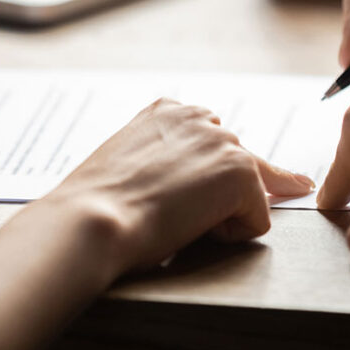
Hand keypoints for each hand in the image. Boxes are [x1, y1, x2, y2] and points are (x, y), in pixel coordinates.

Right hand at [42, 98, 313, 274]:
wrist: (91, 222)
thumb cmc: (97, 207)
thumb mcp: (125, 164)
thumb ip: (162, 159)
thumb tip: (188, 183)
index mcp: (168, 112)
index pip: (211, 142)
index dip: (204, 177)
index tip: (195, 191)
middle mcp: (201, 117)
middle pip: (239, 165)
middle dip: (220, 195)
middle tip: (176, 212)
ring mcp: (224, 141)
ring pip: (248, 195)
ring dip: (219, 216)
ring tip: (174, 219)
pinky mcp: (242, 171)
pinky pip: (258, 222)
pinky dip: (231, 237)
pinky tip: (190, 229)